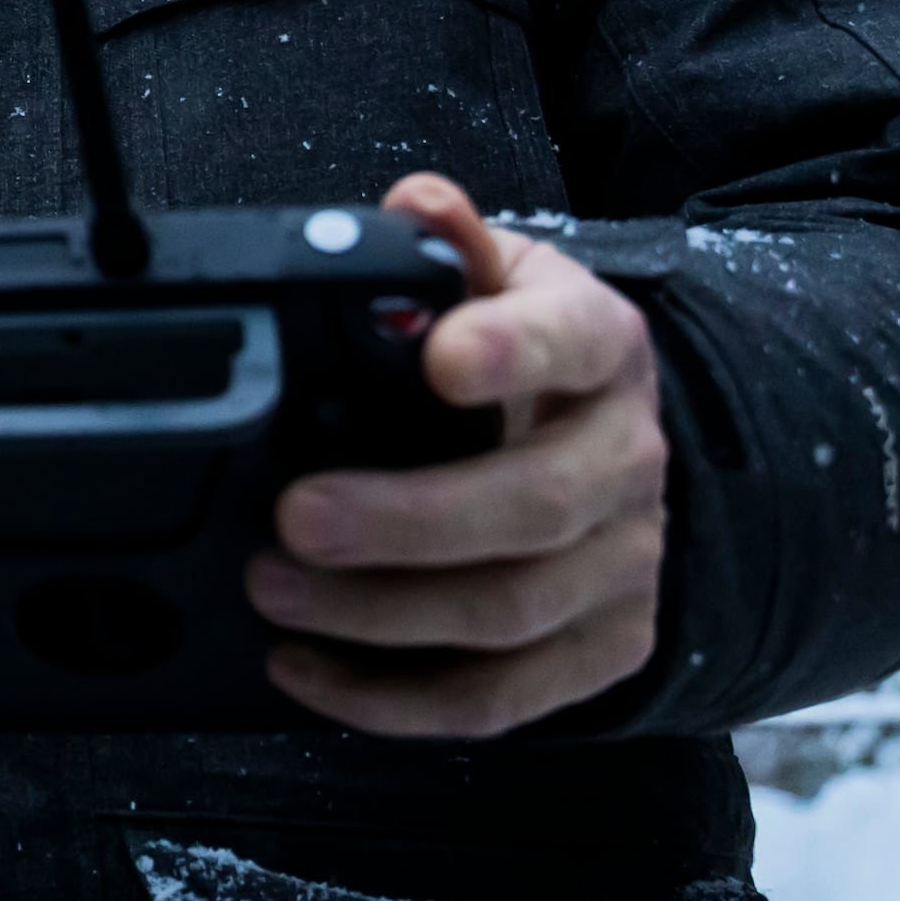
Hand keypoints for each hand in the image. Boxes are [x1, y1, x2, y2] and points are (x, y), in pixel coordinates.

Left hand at [251, 174, 668, 736]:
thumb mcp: (499, 281)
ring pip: (511, 612)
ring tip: (272, 589)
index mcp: (598, 348)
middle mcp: (627, 459)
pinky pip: (502, 698)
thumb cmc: (525, 352)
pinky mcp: (603, 648)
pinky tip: (307, 671)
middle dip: (406, 521)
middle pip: (536, 506)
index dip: (512, 354)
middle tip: (293, 516)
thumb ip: (450, 245)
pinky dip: (395, 699)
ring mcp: (624, 564)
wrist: (611, 442)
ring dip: (379, 613)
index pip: (570, 343)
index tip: (442, 362)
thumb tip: (416, 201)